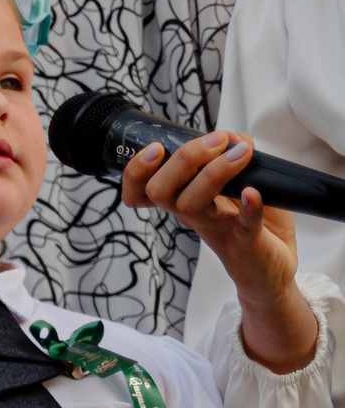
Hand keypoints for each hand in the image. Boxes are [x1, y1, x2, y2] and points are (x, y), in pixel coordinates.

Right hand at [120, 133, 317, 372]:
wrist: (271, 271)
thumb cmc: (252, 227)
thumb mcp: (241, 184)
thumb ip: (234, 158)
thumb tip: (234, 137)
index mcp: (186, 202)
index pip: (142, 192)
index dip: (136, 172)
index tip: (155, 149)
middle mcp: (194, 217)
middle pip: (161, 192)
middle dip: (183, 159)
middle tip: (217, 140)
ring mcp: (217, 231)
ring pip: (189, 205)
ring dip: (213, 173)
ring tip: (241, 152)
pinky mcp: (245, 243)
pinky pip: (243, 226)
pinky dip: (249, 207)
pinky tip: (255, 191)